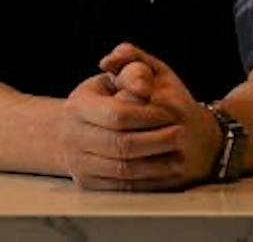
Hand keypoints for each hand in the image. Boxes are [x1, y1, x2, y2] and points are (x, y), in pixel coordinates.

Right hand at [56, 42, 221, 190]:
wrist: (75, 129)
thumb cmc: (106, 97)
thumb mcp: (115, 75)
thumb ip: (131, 64)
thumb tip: (143, 84)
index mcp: (78, 105)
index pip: (117, 114)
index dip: (147, 116)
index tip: (170, 114)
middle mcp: (72, 136)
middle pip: (121, 145)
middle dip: (156, 141)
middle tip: (179, 135)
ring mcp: (78, 163)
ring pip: (123, 170)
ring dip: (156, 164)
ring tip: (177, 154)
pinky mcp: (87, 183)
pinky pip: (121, 188)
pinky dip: (147, 181)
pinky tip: (165, 171)